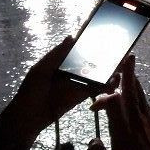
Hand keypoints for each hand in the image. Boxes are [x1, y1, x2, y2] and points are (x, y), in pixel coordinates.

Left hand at [3, 36, 120, 139]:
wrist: (28, 118)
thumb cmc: (30, 91)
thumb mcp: (40, 70)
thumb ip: (56, 55)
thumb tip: (72, 36)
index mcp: (60, 60)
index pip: (78, 47)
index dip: (90, 40)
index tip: (105, 31)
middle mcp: (71, 70)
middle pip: (90, 59)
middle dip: (104, 54)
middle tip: (120, 48)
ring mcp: (77, 83)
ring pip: (96, 73)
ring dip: (108, 69)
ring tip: (122, 63)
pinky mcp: (81, 95)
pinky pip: (95, 88)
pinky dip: (106, 85)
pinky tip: (114, 80)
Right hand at [91, 55, 149, 149]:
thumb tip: (92, 143)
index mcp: (125, 130)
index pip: (113, 103)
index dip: (102, 99)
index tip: (92, 106)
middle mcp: (138, 121)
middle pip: (132, 91)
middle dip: (128, 73)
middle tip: (127, 56)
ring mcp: (149, 122)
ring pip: (140, 95)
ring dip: (134, 81)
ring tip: (131, 68)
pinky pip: (145, 104)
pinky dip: (139, 94)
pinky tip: (136, 94)